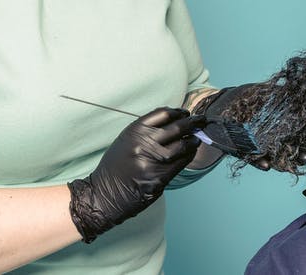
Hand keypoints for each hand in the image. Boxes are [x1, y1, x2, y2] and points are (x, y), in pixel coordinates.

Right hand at [68, 107, 203, 242]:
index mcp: (134, 131)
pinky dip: (188, 157)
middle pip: (176, 128)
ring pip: (182, 147)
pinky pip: (180, 165)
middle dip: (192, 123)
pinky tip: (191, 153)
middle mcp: (143, 144)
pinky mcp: (158, 179)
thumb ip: (146, 131)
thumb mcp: (126, 141)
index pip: (163, 114)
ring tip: (196, 138)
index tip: (185, 113)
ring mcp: (152, 162)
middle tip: (201, 120)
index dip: (178, 112)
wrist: (104, 194)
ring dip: (193, 141)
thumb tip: (173, 123)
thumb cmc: (116, 167)